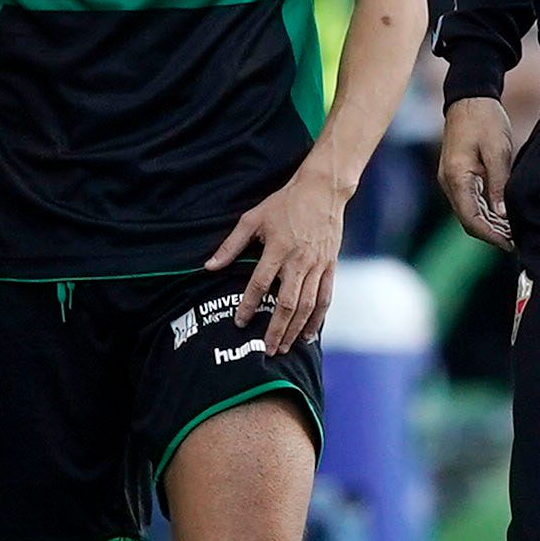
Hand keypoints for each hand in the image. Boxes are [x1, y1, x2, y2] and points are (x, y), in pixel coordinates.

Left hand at [207, 169, 349, 355]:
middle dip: (276, 329)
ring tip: (284, 347)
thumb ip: (231, 245)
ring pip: (307, 305)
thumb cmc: (284, 203)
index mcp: (278, 248)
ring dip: (295, 329)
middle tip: (267, 349)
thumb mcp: (253, 218)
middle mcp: (299, 261)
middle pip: (287, 303)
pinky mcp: (330, 267)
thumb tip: (209, 266)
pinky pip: (325, 298)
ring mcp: (317, 266)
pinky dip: (317, 319)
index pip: (260, 283)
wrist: (323, 191)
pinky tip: (308, 334)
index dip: (249, 305)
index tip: (240, 322)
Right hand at [438, 98, 515, 246]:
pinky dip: (485, 212)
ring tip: (513, 233)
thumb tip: (502, 215)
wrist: (469, 97)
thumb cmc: (484, 120)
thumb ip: (499, 184)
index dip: (491, 236)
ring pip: (468, 212)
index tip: (511, 244)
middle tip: (517, 242)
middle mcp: (448, 182)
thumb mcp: (497, 150)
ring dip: (489, 225)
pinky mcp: (456, 175)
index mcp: (456, 177)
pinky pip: (469, 201)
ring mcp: (450, 179)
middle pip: (468, 220)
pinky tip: (502, 216)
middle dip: (491, 234)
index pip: (471, 219)